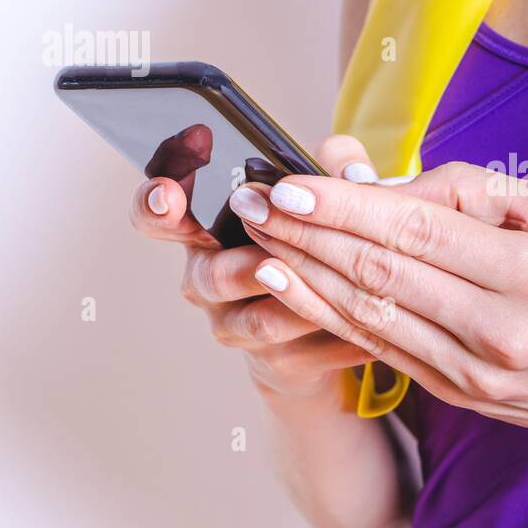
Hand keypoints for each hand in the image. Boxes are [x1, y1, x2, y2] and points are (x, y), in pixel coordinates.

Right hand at [129, 135, 381, 398]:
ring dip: (301, 304)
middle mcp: (210, 278)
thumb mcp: (327, 192)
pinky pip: (304, 353)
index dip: (155, 205)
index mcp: (211, 226)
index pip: (158, 215)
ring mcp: (237, 325)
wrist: (338, 320)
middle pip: (209, 276)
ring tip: (338, 290)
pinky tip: (372, 325)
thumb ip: (336, 165)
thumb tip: (354, 172)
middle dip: (244, 268)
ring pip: (258, 321)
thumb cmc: (321, 238)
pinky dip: (340, 337)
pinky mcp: (276, 362)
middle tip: (268, 260)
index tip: (168, 196)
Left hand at [229, 160, 527, 445]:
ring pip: (369, 315)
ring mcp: (474, 370)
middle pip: (380, 273)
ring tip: (255, 239)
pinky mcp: (457, 394)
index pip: (416, 231)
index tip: (290, 182)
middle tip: (252, 201)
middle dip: (306, 234)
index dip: (344, 207)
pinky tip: (291, 288)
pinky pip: (379, 349)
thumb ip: (474, 192)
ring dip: (302, 275)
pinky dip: (327, 317)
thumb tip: (391, 187)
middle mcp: (499, 328)